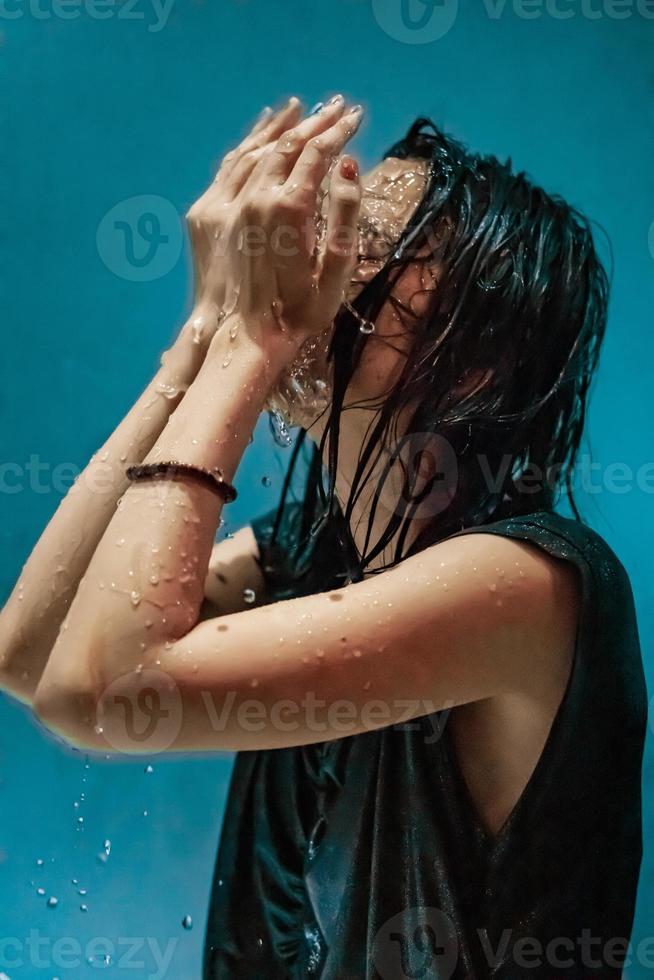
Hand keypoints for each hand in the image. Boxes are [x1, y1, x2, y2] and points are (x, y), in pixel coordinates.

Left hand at [187, 94, 363, 347]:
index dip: (339, 131)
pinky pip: (231, 166)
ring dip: (282, 127)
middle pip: (288, 144)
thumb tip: (348, 165)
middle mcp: (256, 197)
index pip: (318, 153)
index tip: (357, 116)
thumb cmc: (301, 312)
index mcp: (290, 209)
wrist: (247, 337)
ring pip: (257, 149)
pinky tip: (261, 134)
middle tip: (338, 105)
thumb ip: (345, 214)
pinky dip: (250, 144)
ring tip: (301, 108)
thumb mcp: (336, 270)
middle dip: (315, 122)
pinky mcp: (209, 213)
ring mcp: (229, 203)